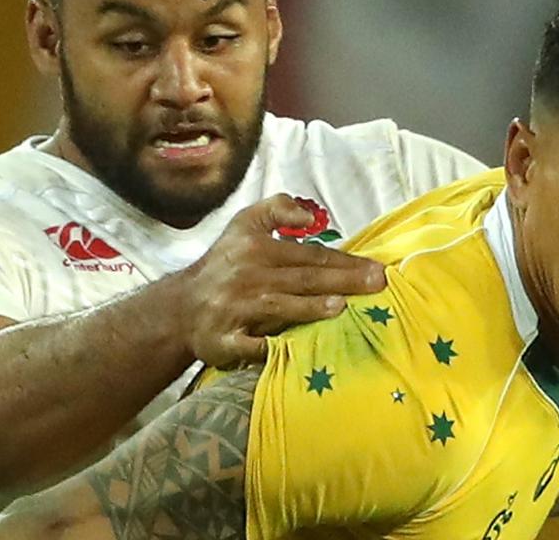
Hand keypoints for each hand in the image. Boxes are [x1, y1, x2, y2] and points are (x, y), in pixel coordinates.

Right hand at [179, 194, 385, 367]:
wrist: (182, 307)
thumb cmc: (225, 264)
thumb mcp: (245, 223)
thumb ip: (278, 209)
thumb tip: (309, 217)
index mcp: (257, 248)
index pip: (309, 255)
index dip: (343, 261)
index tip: (376, 268)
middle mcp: (249, 277)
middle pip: (302, 279)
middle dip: (342, 281)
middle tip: (376, 284)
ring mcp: (237, 310)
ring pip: (280, 307)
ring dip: (310, 308)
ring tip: (341, 307)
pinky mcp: (227, 340)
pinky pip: (251, 345)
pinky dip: (270, 348)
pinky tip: (296, 349)